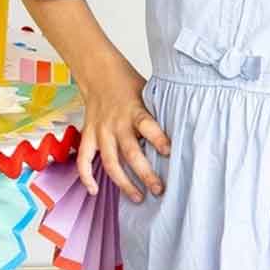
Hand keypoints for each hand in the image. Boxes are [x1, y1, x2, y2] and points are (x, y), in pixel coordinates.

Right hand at [75, 56, 169, 202]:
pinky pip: (84, 158)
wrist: (98, 72)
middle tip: (159, 190)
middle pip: (130, 152)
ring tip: (138, 198)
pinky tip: (95, 190)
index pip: (147, 125)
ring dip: (123, 182)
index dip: (157, 139)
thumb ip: (159, 113)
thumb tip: (185, 132)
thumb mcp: (148, 92)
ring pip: (110, 162)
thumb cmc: (127, 83)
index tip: (169, 152)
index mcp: (134, 110)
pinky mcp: (88, 134)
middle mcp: (116, 123)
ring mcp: (101, 131)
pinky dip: (87, 176)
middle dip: (145, 174)